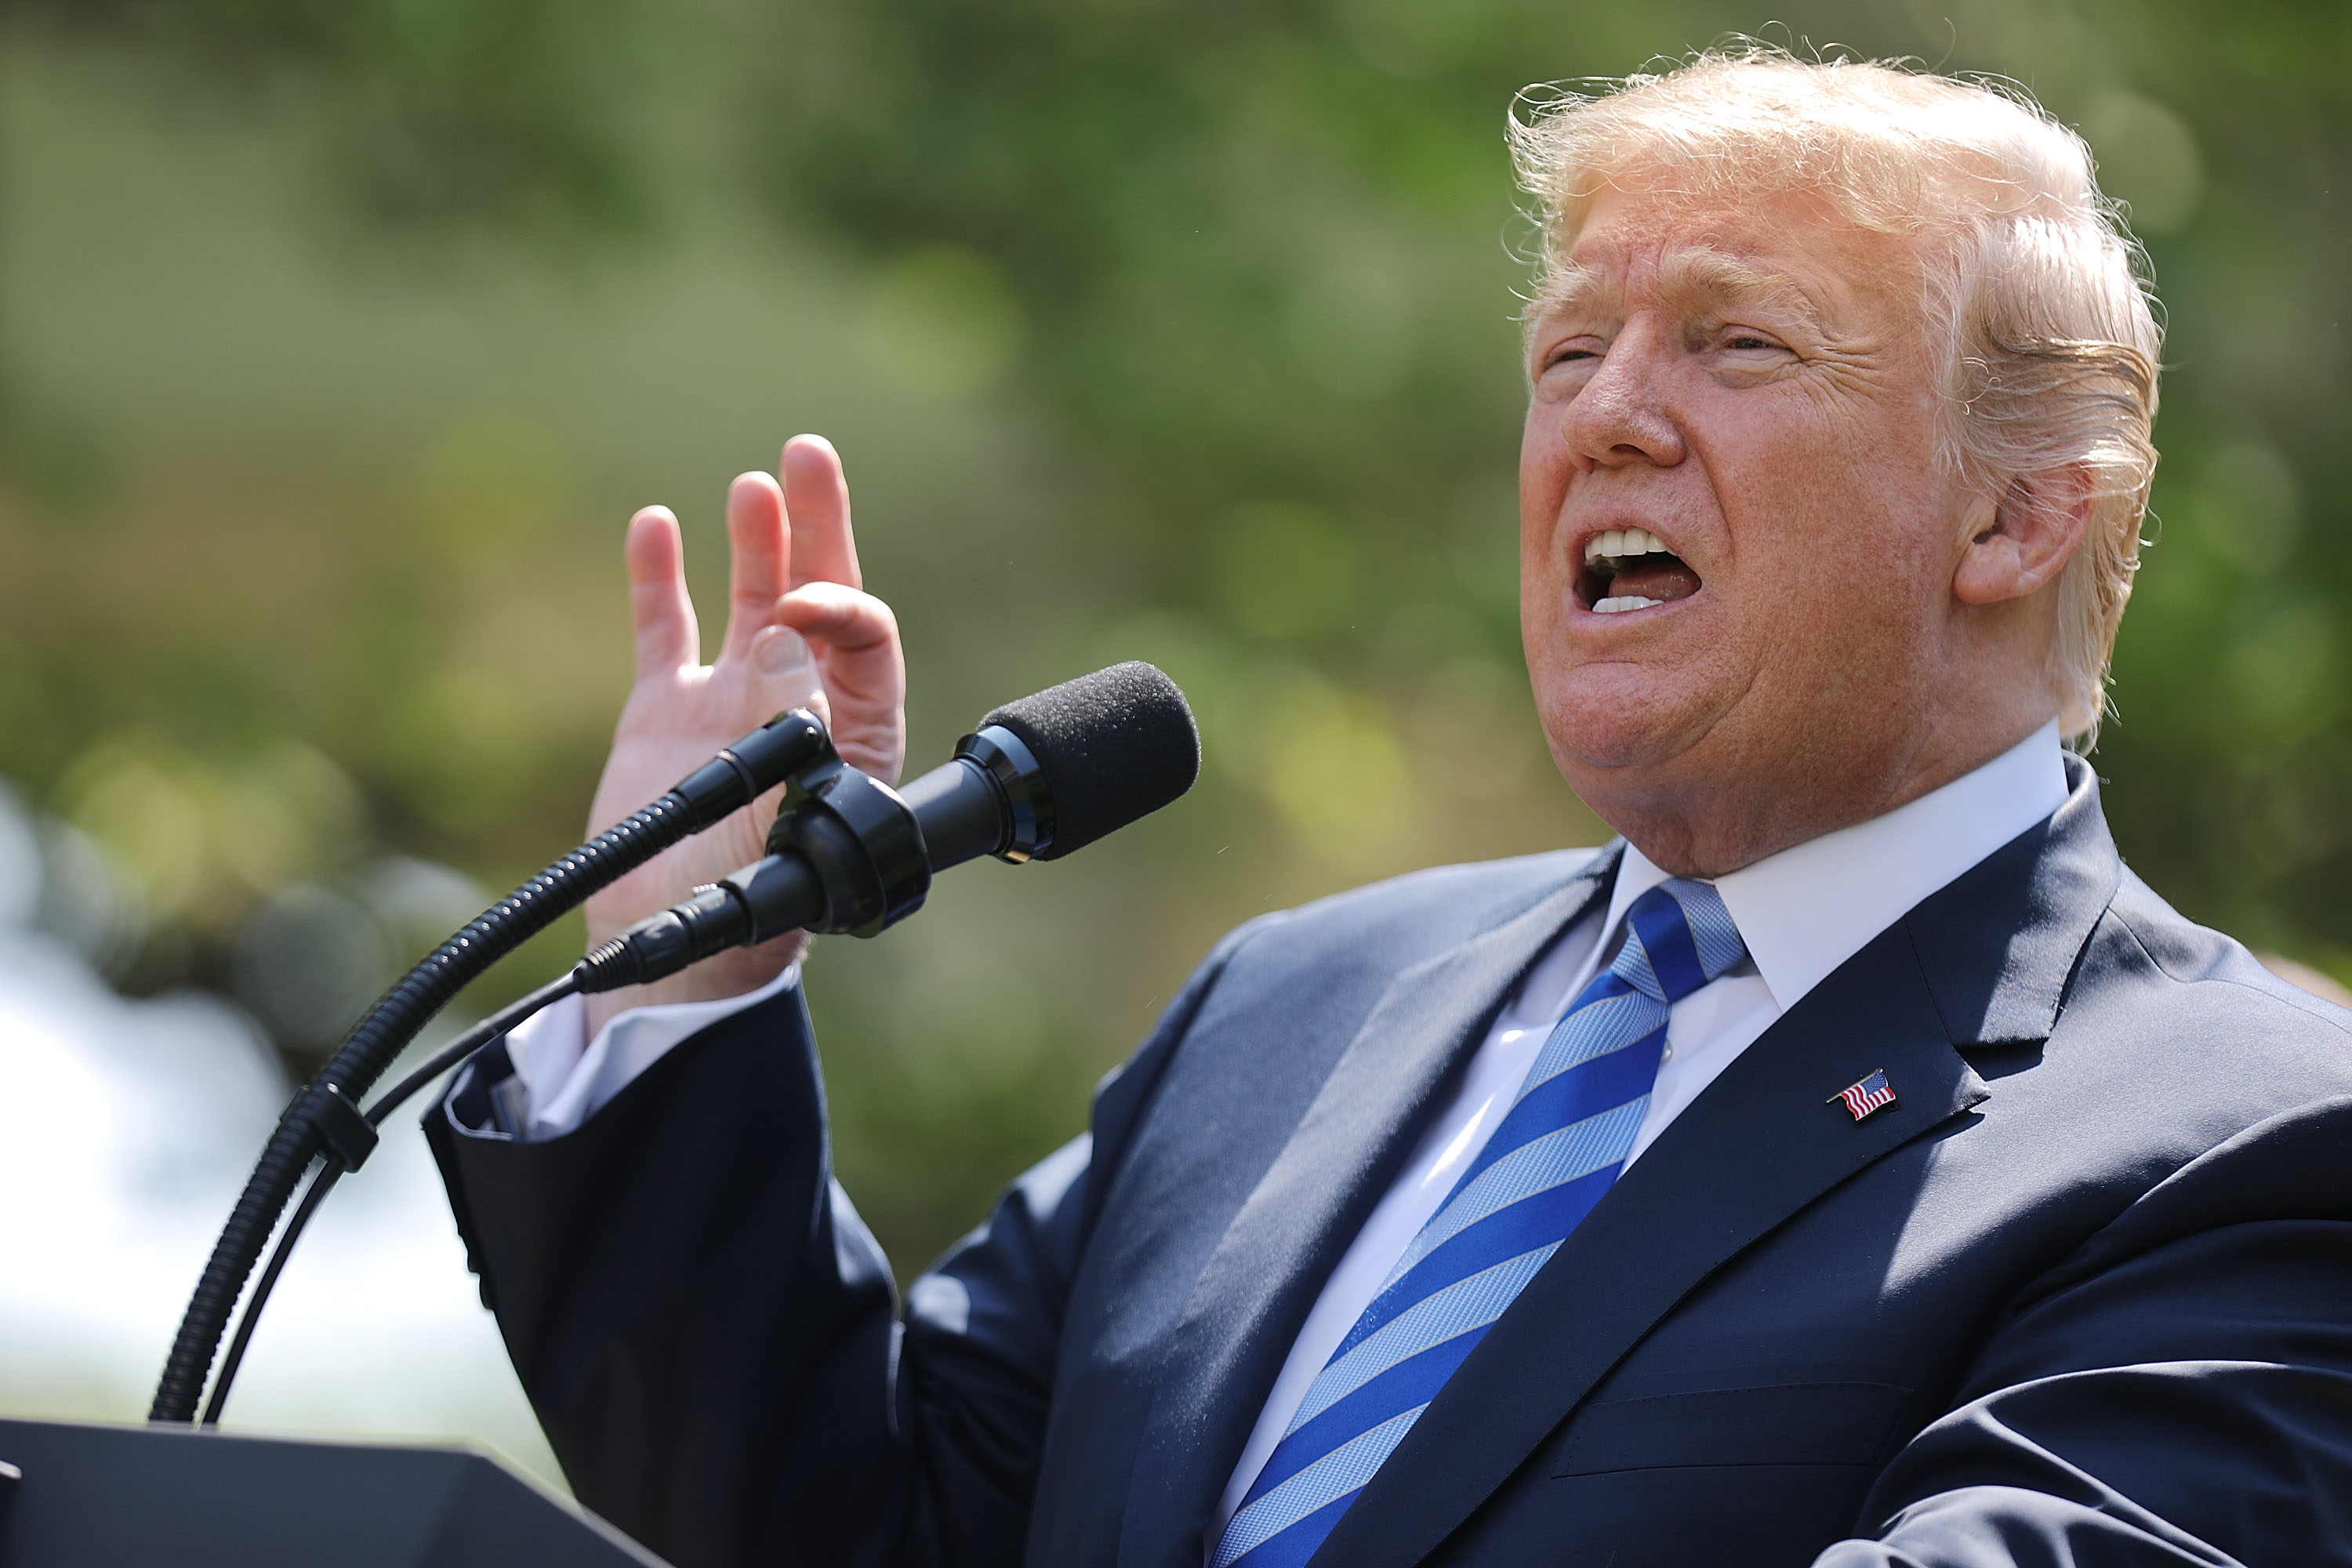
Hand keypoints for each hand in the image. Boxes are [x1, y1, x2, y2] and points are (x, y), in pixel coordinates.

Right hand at [581, 435, 903, 1035]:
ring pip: (748, 602)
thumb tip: (786, 631)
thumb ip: (790, 718)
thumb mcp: (784, 805)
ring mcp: (731, 705)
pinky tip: (654, 525)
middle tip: (809, 454)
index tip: (796, 606)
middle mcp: (798, 705)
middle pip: (818, 595)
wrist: (671, 948)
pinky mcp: (665, 713)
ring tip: (756, 484)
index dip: (837, 604)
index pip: (861, 637)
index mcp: (852, 730)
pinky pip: (665, 631)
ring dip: (755, 542)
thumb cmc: (751, 895)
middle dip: (819, 525)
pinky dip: (658, 578)